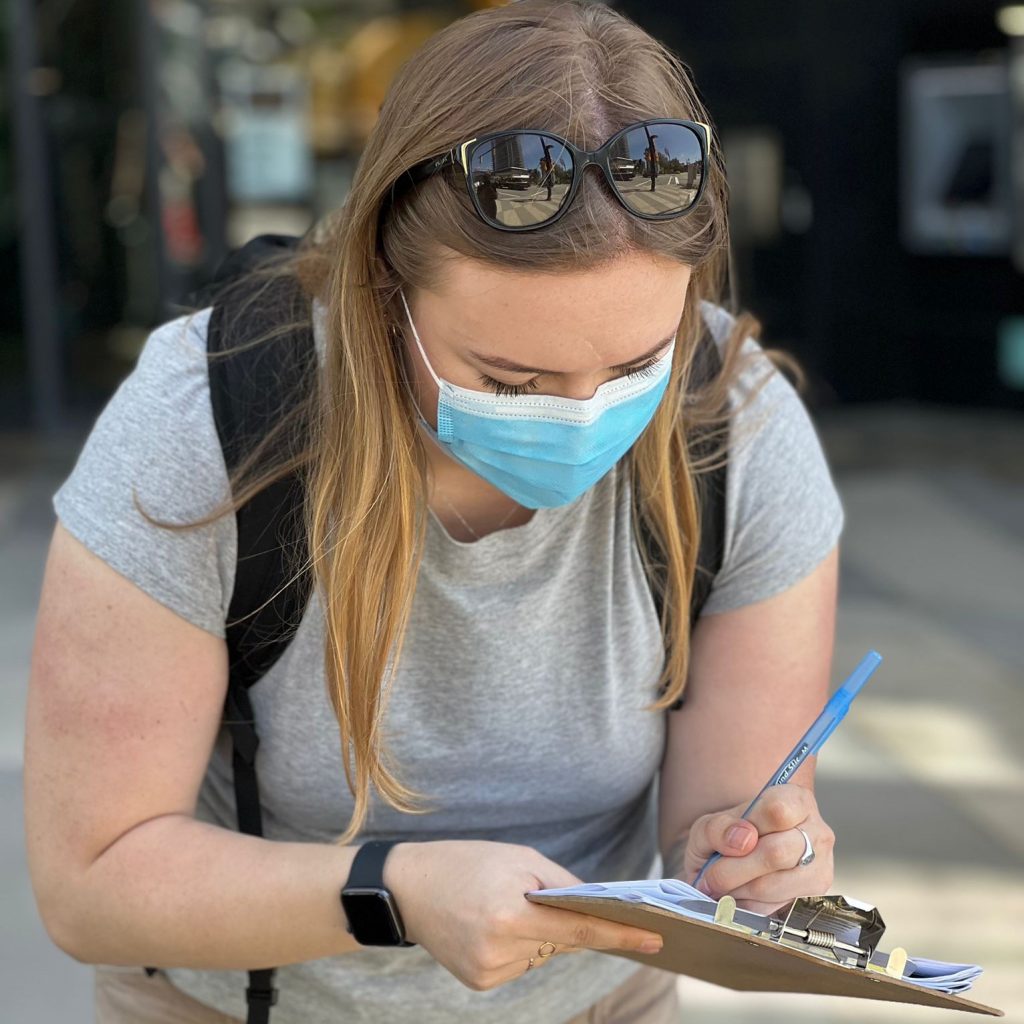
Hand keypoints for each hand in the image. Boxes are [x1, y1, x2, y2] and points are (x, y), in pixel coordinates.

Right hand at [384, 840, 664, 990]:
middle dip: (570, 922)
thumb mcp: (518, 858)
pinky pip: (522, 964)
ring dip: (541, 934)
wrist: (407, 887)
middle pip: (563, 943)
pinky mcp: (479, 982)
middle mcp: (500, 949)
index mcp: (510, 913)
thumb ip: (562, 886)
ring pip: (543, 954)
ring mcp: (489, 971)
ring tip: (503, 905)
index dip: (620, 934)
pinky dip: (520, 945)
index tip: (656, 939)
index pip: (580, 930)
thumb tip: (600, 909)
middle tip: (544, 897)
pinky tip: (493, 925)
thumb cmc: (468, 862)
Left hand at [676, 785, 834, 915]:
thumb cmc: (728, 837)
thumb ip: (719, 827)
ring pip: (774, 886)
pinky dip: (747, 906)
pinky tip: (738, 895)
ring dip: (738, 890)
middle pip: (777, 853)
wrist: (737, 860)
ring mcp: (819, 868)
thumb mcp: (710, 824)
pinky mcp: (813, 897)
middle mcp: (817, 832)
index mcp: (796, 800)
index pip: (777, 811)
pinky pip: (774, 908)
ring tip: (722, 885)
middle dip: (734, 870)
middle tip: (710, 876)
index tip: (727, 841)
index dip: (747, 828)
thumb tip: (744, 838)